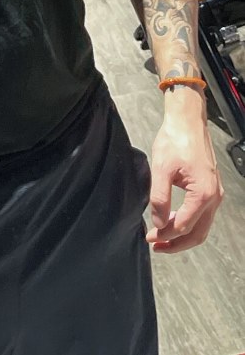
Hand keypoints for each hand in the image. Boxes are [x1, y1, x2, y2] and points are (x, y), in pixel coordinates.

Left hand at [146, 93, 223, 252]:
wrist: (187, 121)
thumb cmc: (175, 139)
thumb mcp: (161, 168)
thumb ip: (159, 198)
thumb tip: (158, 223)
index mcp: (203, 193)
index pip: (184, 226)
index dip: (165, 235)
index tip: (149, 236)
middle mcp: (214, 197)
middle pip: (197, 233)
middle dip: (176, 243)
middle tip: (156, 245)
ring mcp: (215, 193)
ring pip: (201, 226)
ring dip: (182, 234)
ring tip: (161, 237)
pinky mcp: (210, 188)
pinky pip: (202, 214)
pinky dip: (188, 222)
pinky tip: (172, 220)